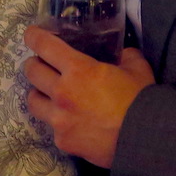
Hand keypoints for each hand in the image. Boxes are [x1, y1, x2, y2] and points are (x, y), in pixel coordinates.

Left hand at [23, 25, 154, 167]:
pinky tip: (71, 121)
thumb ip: (126, 57)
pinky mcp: (63, 140)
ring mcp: (59, 119)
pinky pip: (51, 126)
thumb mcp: (137, 68)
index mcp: (78, 69)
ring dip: (38, 92)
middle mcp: (62, 92)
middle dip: (34, 64)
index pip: (44, 46)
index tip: (31, 34)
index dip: (33, 36)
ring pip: (32, 100)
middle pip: (31, 71)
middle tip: (41, 63)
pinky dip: (58, 121)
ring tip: (48, 92)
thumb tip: (122, 55)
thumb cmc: (140, 100)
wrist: (144, 140)